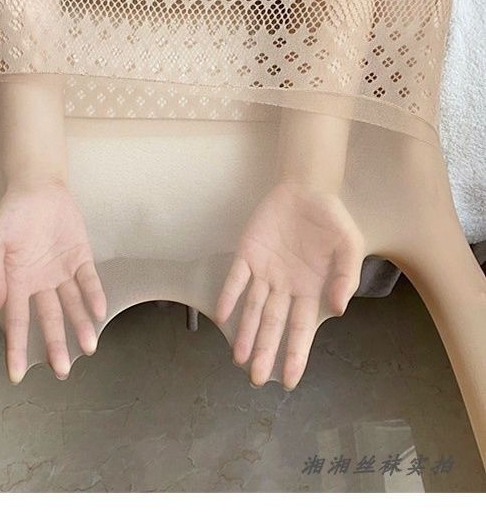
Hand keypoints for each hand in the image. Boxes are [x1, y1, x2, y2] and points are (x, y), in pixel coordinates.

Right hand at [0, 177, 105, 382]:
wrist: (37, 187)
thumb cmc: (11, 214)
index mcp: (16, 282)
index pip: (17, 322)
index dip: (16, 348)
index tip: (16, 375)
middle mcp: (40, 283)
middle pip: (50, 319)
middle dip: (56, 345)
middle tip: (62, 371)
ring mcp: (62, 272)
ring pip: (72, 304)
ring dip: (81, 325)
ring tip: (89, 347)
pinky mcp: (81, 258)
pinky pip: (88, 280)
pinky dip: (93, 295)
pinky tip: (99, 312)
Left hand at [215, 179, 363, 389]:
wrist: (307, 190)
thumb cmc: (331, 221)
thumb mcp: (349, 247)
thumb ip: (346, 278)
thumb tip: (338, 310)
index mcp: (310, 291)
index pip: (301, 330)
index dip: (295, 355)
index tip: (289, 381)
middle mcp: (285, 287)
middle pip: (273, 325)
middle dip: (265, 352)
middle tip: (254, 378)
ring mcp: (265, 272)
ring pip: (253, 308)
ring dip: (245, 332)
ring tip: (238, 358)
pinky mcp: (247, 254)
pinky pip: (237, 279)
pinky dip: (230, 296)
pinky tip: (222, 315)